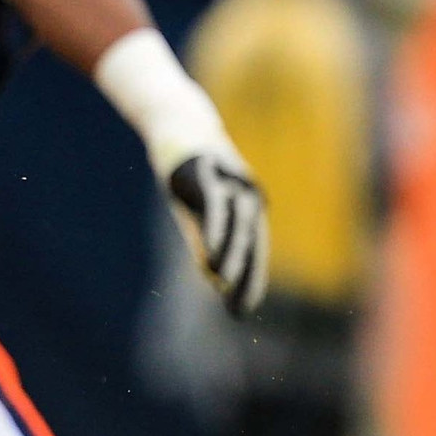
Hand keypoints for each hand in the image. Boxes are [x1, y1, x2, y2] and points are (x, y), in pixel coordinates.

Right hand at [166, 152, 269, 315]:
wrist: (181, 125)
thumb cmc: (192, 171)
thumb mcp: (197, 210)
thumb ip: (206, 240)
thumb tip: (214, 276)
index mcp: (249, 207)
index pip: (255, 250)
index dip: (251, 280)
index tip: (243, 309)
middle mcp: (248, 196)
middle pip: (253, 242)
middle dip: (249, 276)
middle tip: (241, 309)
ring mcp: (232, 183)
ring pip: (240, 226)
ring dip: (234, 257)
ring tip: (227, 285)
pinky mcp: (212, 173)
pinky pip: (219, 207)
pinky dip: (217, 233)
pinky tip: (213, 255)